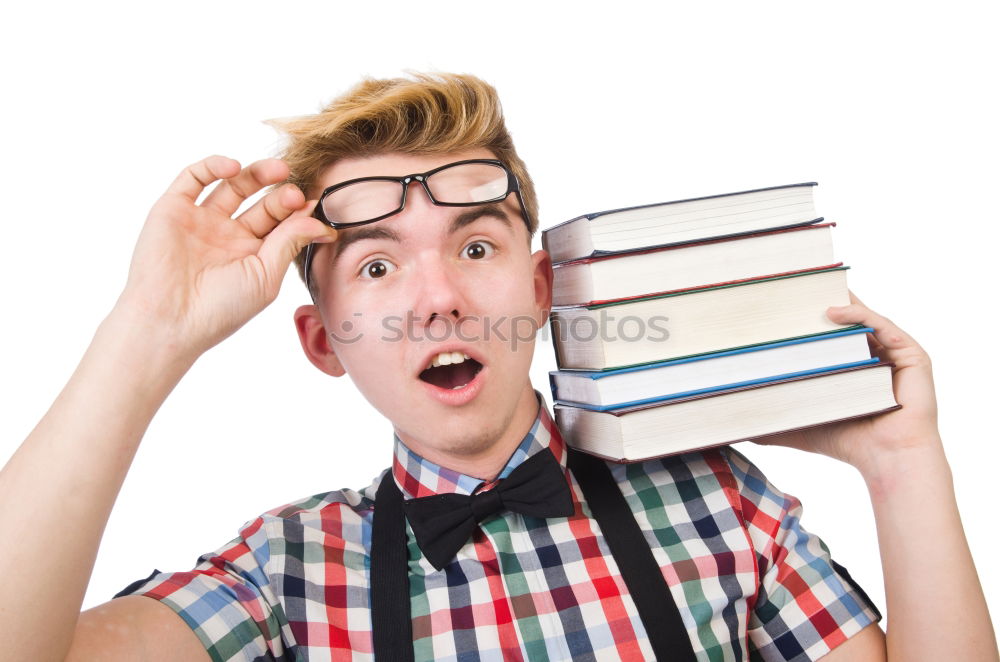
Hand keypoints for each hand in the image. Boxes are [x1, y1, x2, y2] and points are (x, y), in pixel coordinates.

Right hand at [114, 155, 337, 357]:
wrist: (168, 320)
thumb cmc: (220, 308)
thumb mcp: (265, 276)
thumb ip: (289, 243)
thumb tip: (320, 222)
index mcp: (252, 254)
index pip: (281, 223)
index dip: (297, 212)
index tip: (311, 205)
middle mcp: (227, 235)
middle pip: (261, 202)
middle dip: (280, 194)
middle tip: (294, 191)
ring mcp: (201, 220)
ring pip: (232, 185)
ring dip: (256, 173)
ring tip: (279, 170)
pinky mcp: (173, 209)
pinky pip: (193, 177)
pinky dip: (213, 165)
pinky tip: (234, 167)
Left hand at [751, 290, 940, 477]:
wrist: (888, 460)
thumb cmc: (848, 442)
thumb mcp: (800, 424)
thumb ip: (773, 421)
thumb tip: (735, 424)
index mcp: (851, 364)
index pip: (826, 332)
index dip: (805, 316)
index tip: (778, 301)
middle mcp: (874, 353)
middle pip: (843, 319)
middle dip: (817, 300)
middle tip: (789, 286)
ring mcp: (894, 352)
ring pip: (861, 317)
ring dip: (834, 300)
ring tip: (805, 288)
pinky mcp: (911, 354)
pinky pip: (882, 325)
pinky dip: (857, 314)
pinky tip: (831, 311)